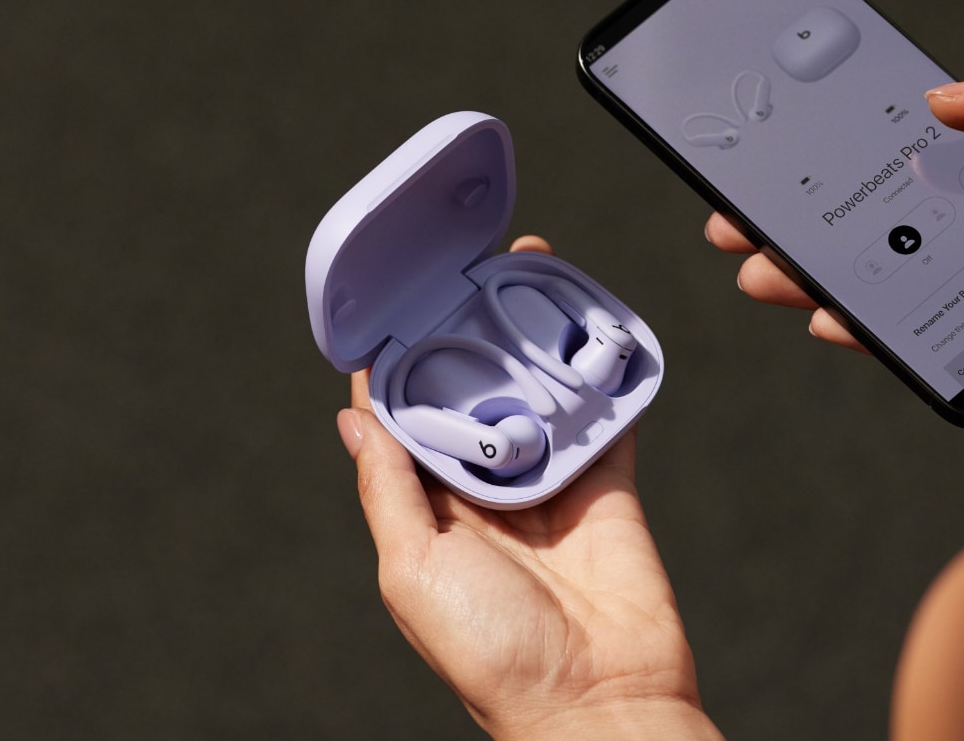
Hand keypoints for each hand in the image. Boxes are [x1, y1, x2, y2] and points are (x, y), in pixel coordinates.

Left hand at [337, 236, 721, 740]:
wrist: (598, 698)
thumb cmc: (493, 655)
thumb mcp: (412, 570)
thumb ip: (389, 489)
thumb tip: (356, 417)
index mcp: (430, 511)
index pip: (410, 418)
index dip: (404, 360)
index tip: (401, 298)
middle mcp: (488, 491)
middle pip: (479, 393)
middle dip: (477, 334)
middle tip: (476, 266)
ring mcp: (551, 484)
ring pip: (540, 394)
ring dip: (539, 341)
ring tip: (535, 276)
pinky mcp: (608, 485)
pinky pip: (607, 418)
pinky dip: (607, 376)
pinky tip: (600, 330)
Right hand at [708, 58, 963, 388]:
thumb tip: (937, 98)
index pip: (926, 166)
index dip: (858, 163)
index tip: (792, 157)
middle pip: (902, 233)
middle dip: (823, 228)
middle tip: (748, 226)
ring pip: (918, 291)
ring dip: (841, 284)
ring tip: (773, 275)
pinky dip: (902, 340)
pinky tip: (847, 325)